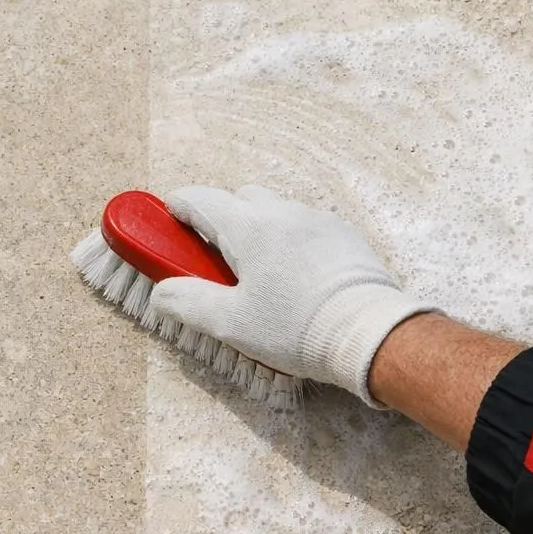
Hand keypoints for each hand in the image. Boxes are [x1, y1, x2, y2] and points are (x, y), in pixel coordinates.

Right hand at [149, 185, 430, 403]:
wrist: (370, 334)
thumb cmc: (297, 328)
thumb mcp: (231, 324)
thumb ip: (188, 302)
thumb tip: (161, 292)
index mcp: (249, 227)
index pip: (199, 199)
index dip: (176, 209)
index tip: (167, 224)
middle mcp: (283, 212)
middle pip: (239, 199)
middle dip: (220, 221)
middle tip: (213, 260)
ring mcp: (318, 220)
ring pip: (275, 212)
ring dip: (258, 231)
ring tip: (258, 274)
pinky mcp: (344, 236)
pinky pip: (305, 228)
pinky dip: (290, 242)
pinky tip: (294, 279)